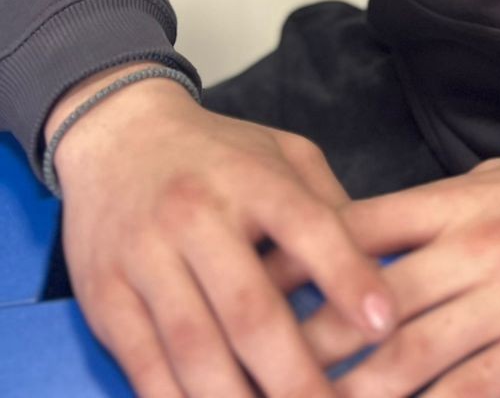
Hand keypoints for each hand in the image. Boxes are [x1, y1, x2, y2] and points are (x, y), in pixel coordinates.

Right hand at [50, 72, 400, 395]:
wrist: (116, 135)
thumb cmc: (217, 154)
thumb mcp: (282, 153)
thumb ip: (327, 205)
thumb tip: (375, 271)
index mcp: (251, 178)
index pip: (308, 226)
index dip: (348, 276)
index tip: (384, 325)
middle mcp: (196, 216)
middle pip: (250, 309)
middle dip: (295, 375)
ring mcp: (145, 257)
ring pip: (195, 348)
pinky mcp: (105, 297)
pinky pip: (145, 364)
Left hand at [262, 148, 499, 395]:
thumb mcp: (499, 178)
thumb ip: (435, 209)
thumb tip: (370, 232)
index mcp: (456, 202)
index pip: (357, 228)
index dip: (298, 261)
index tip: (246, 285)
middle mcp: (468, 252)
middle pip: (365, 301)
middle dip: (301, 341)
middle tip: (248, 367)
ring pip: (403, 359)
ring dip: (345, 393)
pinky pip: (464, 396)